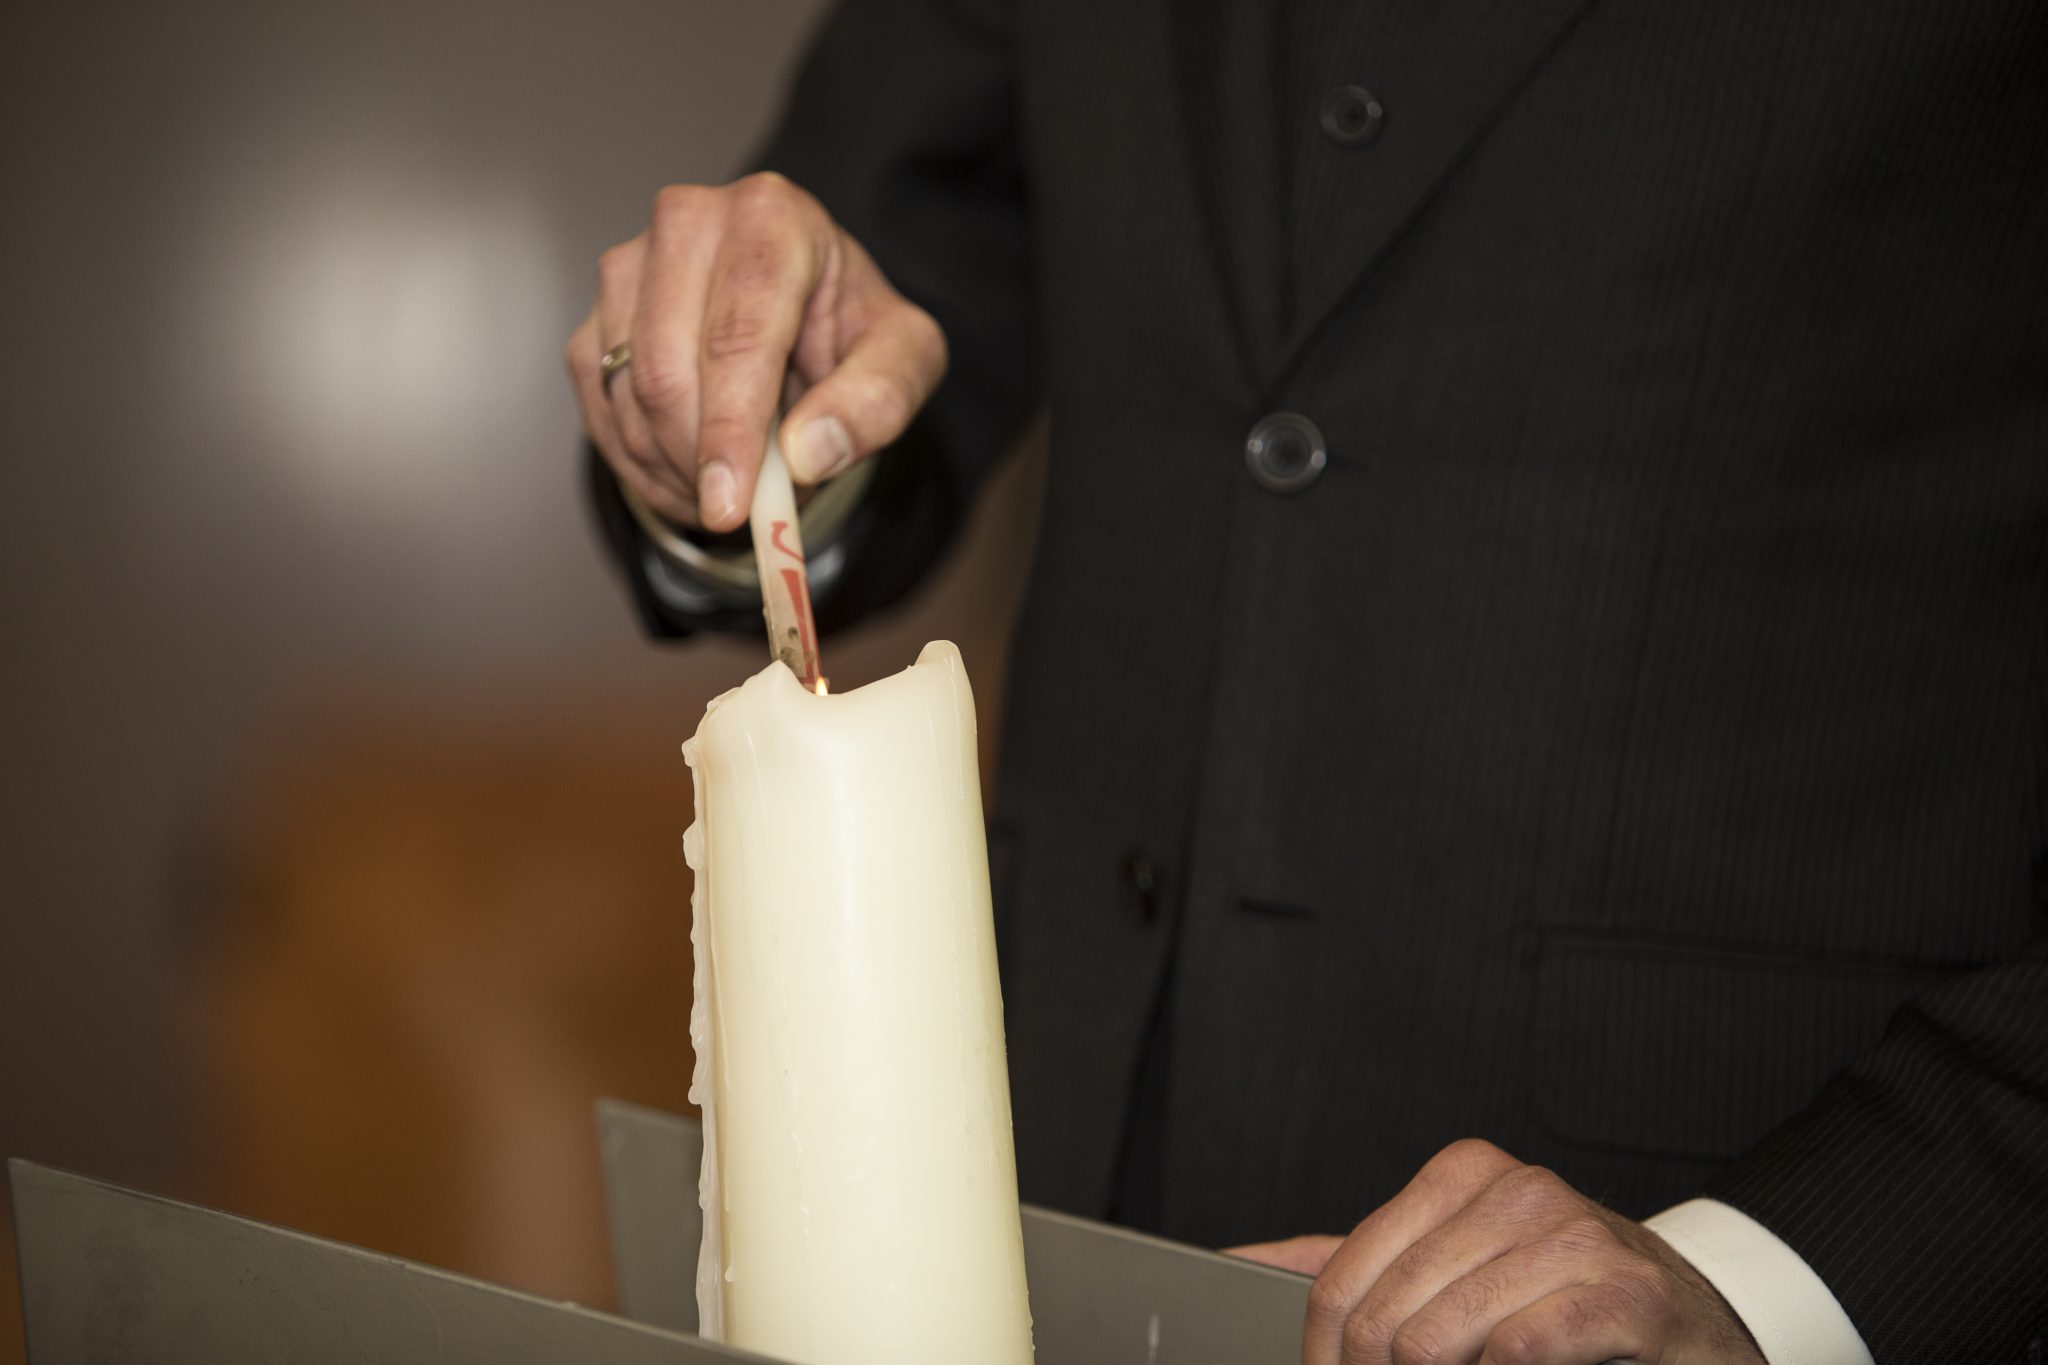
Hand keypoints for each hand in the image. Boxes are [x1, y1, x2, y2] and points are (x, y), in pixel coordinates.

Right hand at [566, 172, 946, 530]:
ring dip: (674, 469)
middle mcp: (686, 223)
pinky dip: (643, 465)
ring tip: (732, 487)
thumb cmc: (850, 327)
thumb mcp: (904, 359)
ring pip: (627, 396)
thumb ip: (875, 402)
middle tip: (744, 510)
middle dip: (700, 460)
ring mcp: (628, 267)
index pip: (738, 336)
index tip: (731, 506)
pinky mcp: (596, 316)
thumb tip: (807, 453)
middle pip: (667, 370)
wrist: (804, 313)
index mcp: (771, 218)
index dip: (730, 430)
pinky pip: (600, 409)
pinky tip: (692, 475)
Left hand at [1229, 1139, 1762, 1364]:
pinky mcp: (1628, 1295)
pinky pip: (1519, 1349)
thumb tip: (1238, 1264)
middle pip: (1384, 1321)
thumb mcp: (1451, 1269)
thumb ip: (1352, 1263)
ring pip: (1439, 1340)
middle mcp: (1518, 1191)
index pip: (1340, 1280)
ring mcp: (1576, 1236)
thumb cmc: (1561, 1303)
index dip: (1324, 1359)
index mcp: (1462, 1175)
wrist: (1691, 1325)